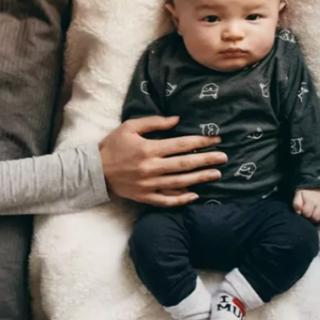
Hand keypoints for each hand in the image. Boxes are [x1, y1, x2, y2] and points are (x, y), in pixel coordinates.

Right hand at [99, 116, 227, 206]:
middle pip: (184, 165)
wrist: (95, 170)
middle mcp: (151, 168)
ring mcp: (148, 184)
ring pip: (179, 183)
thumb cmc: (113, 145)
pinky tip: (194, 196)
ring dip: (199, 179)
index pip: (181, 145)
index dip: (200, 142)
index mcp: (148, 149)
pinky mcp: (144, 196)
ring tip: (216, 175)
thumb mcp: (130, 127)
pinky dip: (181, 199)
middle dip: (206, 161)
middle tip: (224, 158)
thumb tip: (178, 120)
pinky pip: (166, 200)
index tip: (216, 140)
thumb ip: (154, 122)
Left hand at [293, 189, 319, 223]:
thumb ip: (296, 204)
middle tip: (310, 216)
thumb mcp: (298, 195)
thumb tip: (298, 213)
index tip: (303, 213)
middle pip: (316, 217)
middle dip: (311, 219)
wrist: (316, 185)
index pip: (307, 213)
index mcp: (311, 200)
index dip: (304, 215)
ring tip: (316, 219)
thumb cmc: (306, 193)